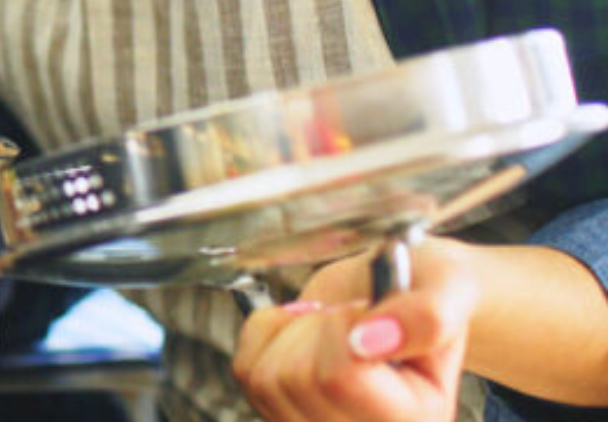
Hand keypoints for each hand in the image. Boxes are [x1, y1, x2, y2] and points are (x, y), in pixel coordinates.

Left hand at [233, 237, 478, 421]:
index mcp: (417, 419)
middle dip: (317, 326)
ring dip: (292, 332)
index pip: (340, 378)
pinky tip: (303, 333)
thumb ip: (427, 315)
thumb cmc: (426, 292)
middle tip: (352, 318)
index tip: (367, 309)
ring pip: (265, 379)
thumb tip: (370, 340)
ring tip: (331, 327)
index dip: (341, 326)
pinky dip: (266, 335)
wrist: (397, 295)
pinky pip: (247, 371)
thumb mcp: (449, 287)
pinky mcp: (282, 414)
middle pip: (295, 379)